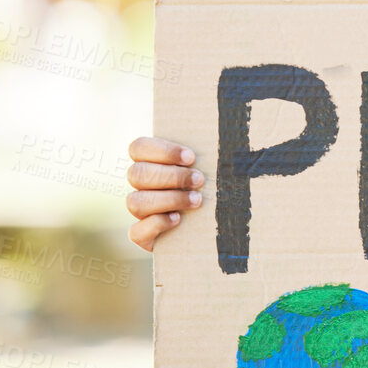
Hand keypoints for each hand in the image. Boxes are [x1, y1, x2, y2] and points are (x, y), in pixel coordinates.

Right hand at [126, 136, 204, 251]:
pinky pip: (137, 231)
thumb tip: (233, 131)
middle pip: (137, 174)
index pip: (138, 147)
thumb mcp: (210, 167)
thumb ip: (209, 152)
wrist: (211, 229)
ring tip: (197, 200)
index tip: (191, 157)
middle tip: (200, 180)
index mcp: (150, 162)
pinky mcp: (142, 235)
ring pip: (135, 201)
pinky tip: (178, 219)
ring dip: (169, 199)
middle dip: (171, 176)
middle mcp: (140, 186)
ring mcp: (139, 211)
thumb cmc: (212, 187)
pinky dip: (158, 224)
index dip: (162, 150)